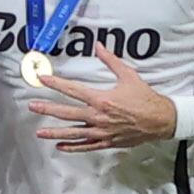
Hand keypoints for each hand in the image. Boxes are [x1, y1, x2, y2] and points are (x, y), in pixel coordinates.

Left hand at [24, 47, 178, 149]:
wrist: (161, 120)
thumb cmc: (145, 97)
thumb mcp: (128, 75)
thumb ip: (111, 60)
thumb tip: (99, 46)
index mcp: (102, 99)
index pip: (73, 90)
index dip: (55, 83)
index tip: (42, 79)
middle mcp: (99, 117)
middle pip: (67, 113)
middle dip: (48, 109)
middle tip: (32, 106)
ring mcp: (102, 132)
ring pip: (73, 133)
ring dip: (55, 132)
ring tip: (40, 132)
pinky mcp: (107, 142)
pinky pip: (86, 146)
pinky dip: (72, 147)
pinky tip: (60, 146)